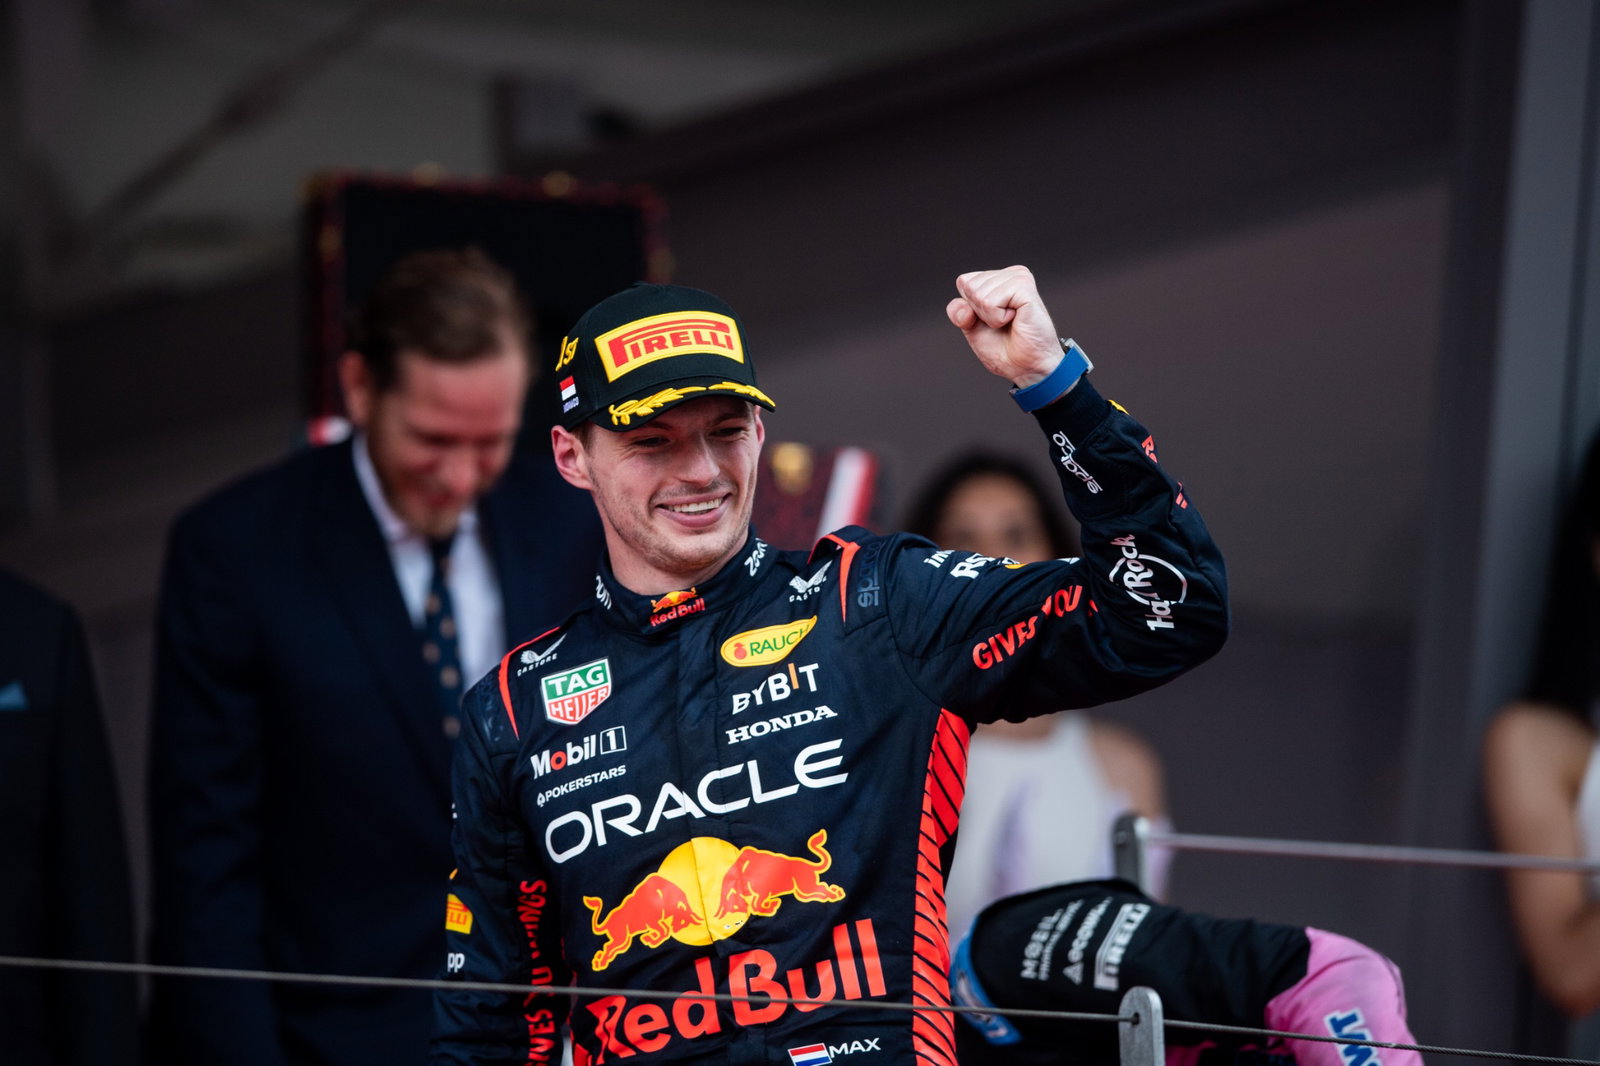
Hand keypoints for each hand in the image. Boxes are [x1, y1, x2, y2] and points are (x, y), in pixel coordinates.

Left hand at [946, 265, 1062, 386]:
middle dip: (979, 313)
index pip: (964, 282)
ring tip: (1010, 322)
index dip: (969, 308)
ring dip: (990, 317)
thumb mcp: (972, 329)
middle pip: (969, 286)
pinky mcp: (1024, 287)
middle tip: (1002, 323)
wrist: (1026, 367)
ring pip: (979, 294)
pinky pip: (991, 301)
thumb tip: (962, 305)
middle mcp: (1010, 274)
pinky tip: (1015, 319)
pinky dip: (997, 318)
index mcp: (999, 279)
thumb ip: (959, 313)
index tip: (990, 320)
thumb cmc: (1006, 349)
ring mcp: (1018, 278)